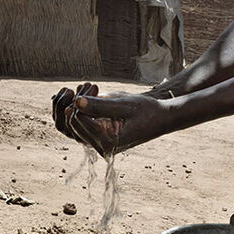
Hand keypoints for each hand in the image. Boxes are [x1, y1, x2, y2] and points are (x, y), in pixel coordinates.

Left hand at [52, 82, 170, 154]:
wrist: (160, 119)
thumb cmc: (146, 110)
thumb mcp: (124, 104)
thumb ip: (100, 105)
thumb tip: (76, 102)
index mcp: (108, 141)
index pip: (79, 118)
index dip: (82, 99)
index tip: (94, 86)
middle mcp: (101, 147)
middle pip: (73, 123)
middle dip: (77, 102)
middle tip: (91, 86)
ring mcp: (100, 146)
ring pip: (74, 126)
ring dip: (78, 106)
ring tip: (90, 90)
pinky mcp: (100, 141)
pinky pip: (82, 127)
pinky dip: (82, 112)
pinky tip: (91, 97)